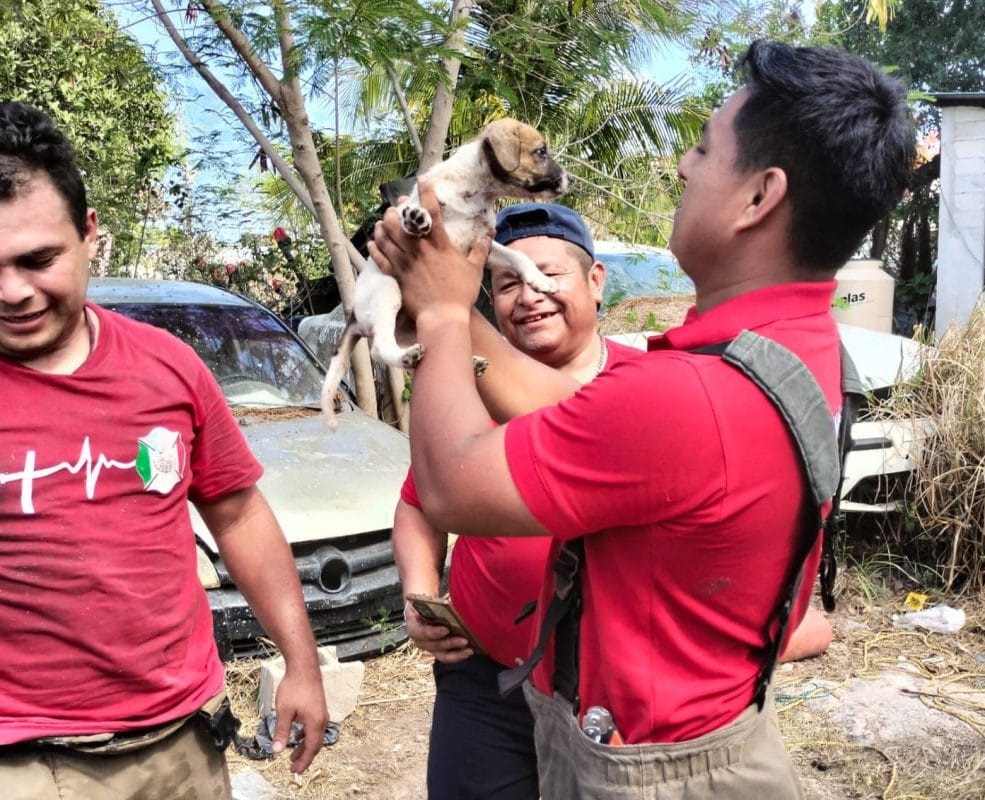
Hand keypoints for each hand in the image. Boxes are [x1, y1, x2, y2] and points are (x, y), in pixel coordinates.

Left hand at [271, 663, 327, 774]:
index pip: (311, 749)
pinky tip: (298, 735)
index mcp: (315, 723)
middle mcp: (322, 720)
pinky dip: (306, 736)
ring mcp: (322, 713)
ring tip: (293, 755)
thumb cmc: (294, 688)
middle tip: (293, 767)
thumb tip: (276, 750)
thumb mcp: (284, 712)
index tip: (295, 771)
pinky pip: (314, 727)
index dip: (303, 762)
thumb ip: (282, 732)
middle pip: (315, 745)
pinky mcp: (319, 707)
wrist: (304, 667)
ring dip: (305, 747)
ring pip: (315, 736)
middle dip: (304, 757)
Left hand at [368, 177, 491, 322]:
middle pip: (400, 222)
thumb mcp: (475, 269)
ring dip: (383, 226)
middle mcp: (419, 250)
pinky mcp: (396, 276)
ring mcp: (405, 263)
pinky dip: (375, 248)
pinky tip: (374, 241)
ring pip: (386, 237)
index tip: (423, 180)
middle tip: (397, 207)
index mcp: (439, 245)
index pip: (432, 213)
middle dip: (396, 211)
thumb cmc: (460, 293)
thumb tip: (490, 233)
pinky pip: (380, 258)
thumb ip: (480, 249)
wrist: (442, 317)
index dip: (426, 193)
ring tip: (383, 221)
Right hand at [405, 601, 473, 663]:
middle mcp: (420, 640)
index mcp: (414, 626)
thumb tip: (452, 604)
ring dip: (457, 654)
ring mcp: (429, 648)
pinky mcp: (438, 651)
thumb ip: (436, 604)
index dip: (433, 632)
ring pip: (442, 655)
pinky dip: (459, 654)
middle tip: (464, 640)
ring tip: (469, 650)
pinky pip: (448, 656)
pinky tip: (469, 651)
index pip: (421, 632)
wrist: (422, 610)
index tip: (446, 630)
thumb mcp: (426, 601)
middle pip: (434, 645)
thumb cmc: (425, 604)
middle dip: (450, 643)